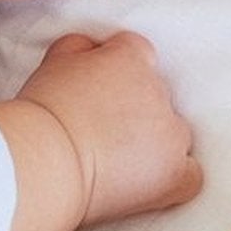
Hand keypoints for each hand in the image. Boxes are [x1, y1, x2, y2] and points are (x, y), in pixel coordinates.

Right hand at [16, 31, 200, 226]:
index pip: (136, 54)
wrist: (42, 161)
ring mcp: (171, 134)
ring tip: (114, 161)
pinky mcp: (174, 174)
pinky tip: (147, 183)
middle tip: (97, 130)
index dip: (114, 73)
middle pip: (156, 95)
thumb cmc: (40, 114)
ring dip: (152, 143)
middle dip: (133, 110)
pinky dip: (173, 178)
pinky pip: (189, 174)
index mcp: (132, 58)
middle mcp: (159, 91)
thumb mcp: (53, 62)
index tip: (96, 92)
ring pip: (173, 133)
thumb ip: (80, 48)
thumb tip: (92, 49)